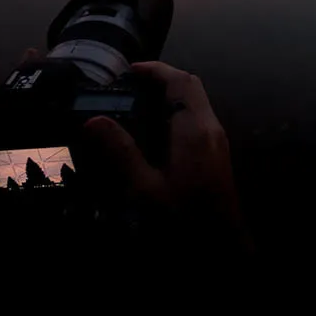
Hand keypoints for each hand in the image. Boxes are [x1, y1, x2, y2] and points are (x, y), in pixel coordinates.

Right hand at [83, 62, 247, 248]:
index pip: (180, 81)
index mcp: (195, 128)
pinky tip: (154, 131)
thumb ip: (121, 151)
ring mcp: (217, 140)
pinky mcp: (217, 153)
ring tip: (136, 103)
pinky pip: (198, 118)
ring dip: (170, 95)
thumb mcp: (145, 188)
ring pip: (197, 102)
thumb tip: (94, 121)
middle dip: (162, 78)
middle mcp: (211, 127)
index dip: (155, 69)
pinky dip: (177, 112)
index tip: (128, 69)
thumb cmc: (183, 218)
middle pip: (191, 86)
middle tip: (129, 84)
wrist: (221, 246)